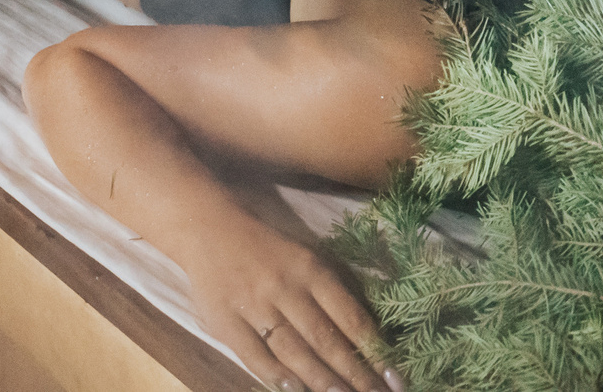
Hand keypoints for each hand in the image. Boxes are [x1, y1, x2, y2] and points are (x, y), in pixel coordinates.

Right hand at [179, 215, 390, 391]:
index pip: (350, 317)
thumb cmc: (267, 247)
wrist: (207, 227)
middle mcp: (286, 288)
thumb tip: (369, 334)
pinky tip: (295, 389)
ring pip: (295, 351)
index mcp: (311, 269)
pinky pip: (254, 355)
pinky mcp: (226, 320)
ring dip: (322, 380)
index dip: (375, 351)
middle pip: (326, 339)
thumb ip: (333, 292)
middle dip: (355, 374)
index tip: (395, 377)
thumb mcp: (305, 257)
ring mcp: (254, 305)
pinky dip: (275, 375)